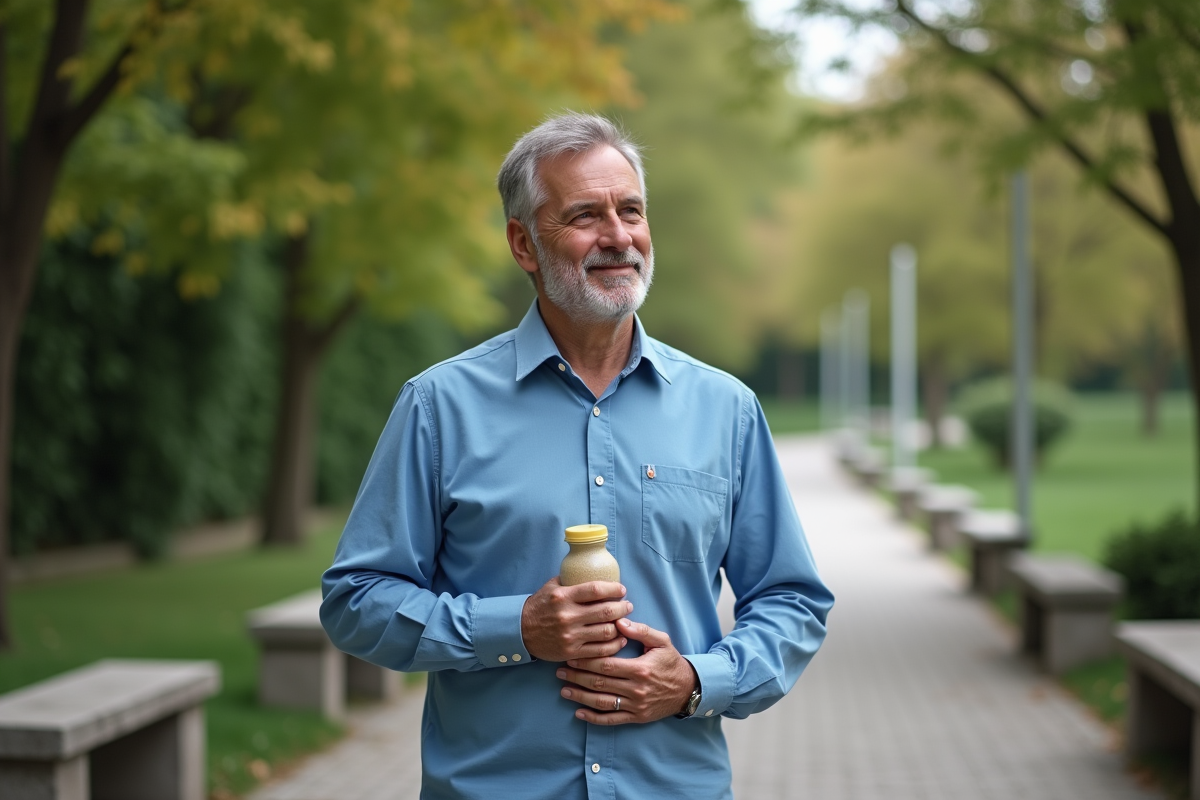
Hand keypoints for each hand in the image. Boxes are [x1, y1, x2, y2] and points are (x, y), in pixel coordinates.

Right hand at [521, 578, 631, 661]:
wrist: (521, 631)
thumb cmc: (539, 606)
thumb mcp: (551, 588)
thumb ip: (571, 580)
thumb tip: (593, 572)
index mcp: (563, 596)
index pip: (596, 590)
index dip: (614, 589)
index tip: (622, 590)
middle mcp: (567, 616)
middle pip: (606, 611)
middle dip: (623, 607)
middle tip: (628, 605)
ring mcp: (570, 636)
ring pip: (606, 631)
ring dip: (620, 626)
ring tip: (624, 621)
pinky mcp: (572, 652)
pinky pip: (600, 650)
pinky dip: (614, 645)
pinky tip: (619, 639)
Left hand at [556, 617, 697, 724]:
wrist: (688, 690)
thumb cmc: (671, 662)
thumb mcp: (661, 642)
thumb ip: (641, 630)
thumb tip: (619, 622)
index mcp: (640, 669)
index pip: (606, 665)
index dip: (586, 661)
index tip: (571, 655)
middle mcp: (636, 689)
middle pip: (600, 683)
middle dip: (577, 676)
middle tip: (560, 670)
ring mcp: (635, 706)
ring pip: (602, 702)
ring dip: (580, 697)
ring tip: (564, 689)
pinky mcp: (636, 718)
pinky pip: (611, 720)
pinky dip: (593, 718)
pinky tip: (579, 713)